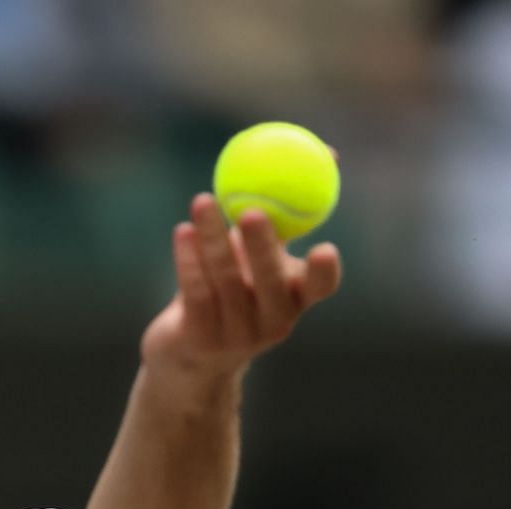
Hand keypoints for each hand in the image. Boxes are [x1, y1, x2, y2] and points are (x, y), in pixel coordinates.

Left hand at [140, 193, 341, 380]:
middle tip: (251, 210)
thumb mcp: (260, 252)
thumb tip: (328, 153)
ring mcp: (237, 336)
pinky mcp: (201, 339)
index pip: (319, 288)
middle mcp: (273, 322)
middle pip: (270, 282)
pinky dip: (188, 260)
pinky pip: (195, 292)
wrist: (189, 354)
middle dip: (262, 246)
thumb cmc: (232, 288)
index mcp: (295, 299)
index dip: (324, 272)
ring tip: (201, 201)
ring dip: (212, 237)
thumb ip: (285, 211)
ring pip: (225, 281)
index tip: (323, 247)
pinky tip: (182, 232)